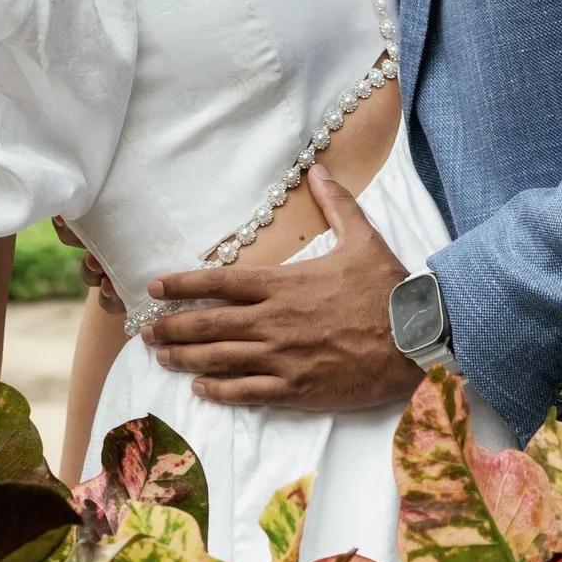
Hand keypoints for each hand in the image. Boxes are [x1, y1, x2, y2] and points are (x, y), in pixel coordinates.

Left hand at [143, 169, 409, 409]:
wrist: (414, 338)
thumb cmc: (387, 289)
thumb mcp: (362, 238)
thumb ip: (336, 204)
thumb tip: (318, 170)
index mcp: (284, 284)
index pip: (221, 282)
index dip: (184, 285)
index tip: (156, 288)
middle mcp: (274, 321)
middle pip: (210, 324)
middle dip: (174, 327)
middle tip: (146, 332)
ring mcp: (282, 358)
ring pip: (220, 359)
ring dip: (186, 358)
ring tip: (162, 357)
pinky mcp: (296, 388)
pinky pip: (247, 391)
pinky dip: (219, 390)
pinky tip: (201, 388)